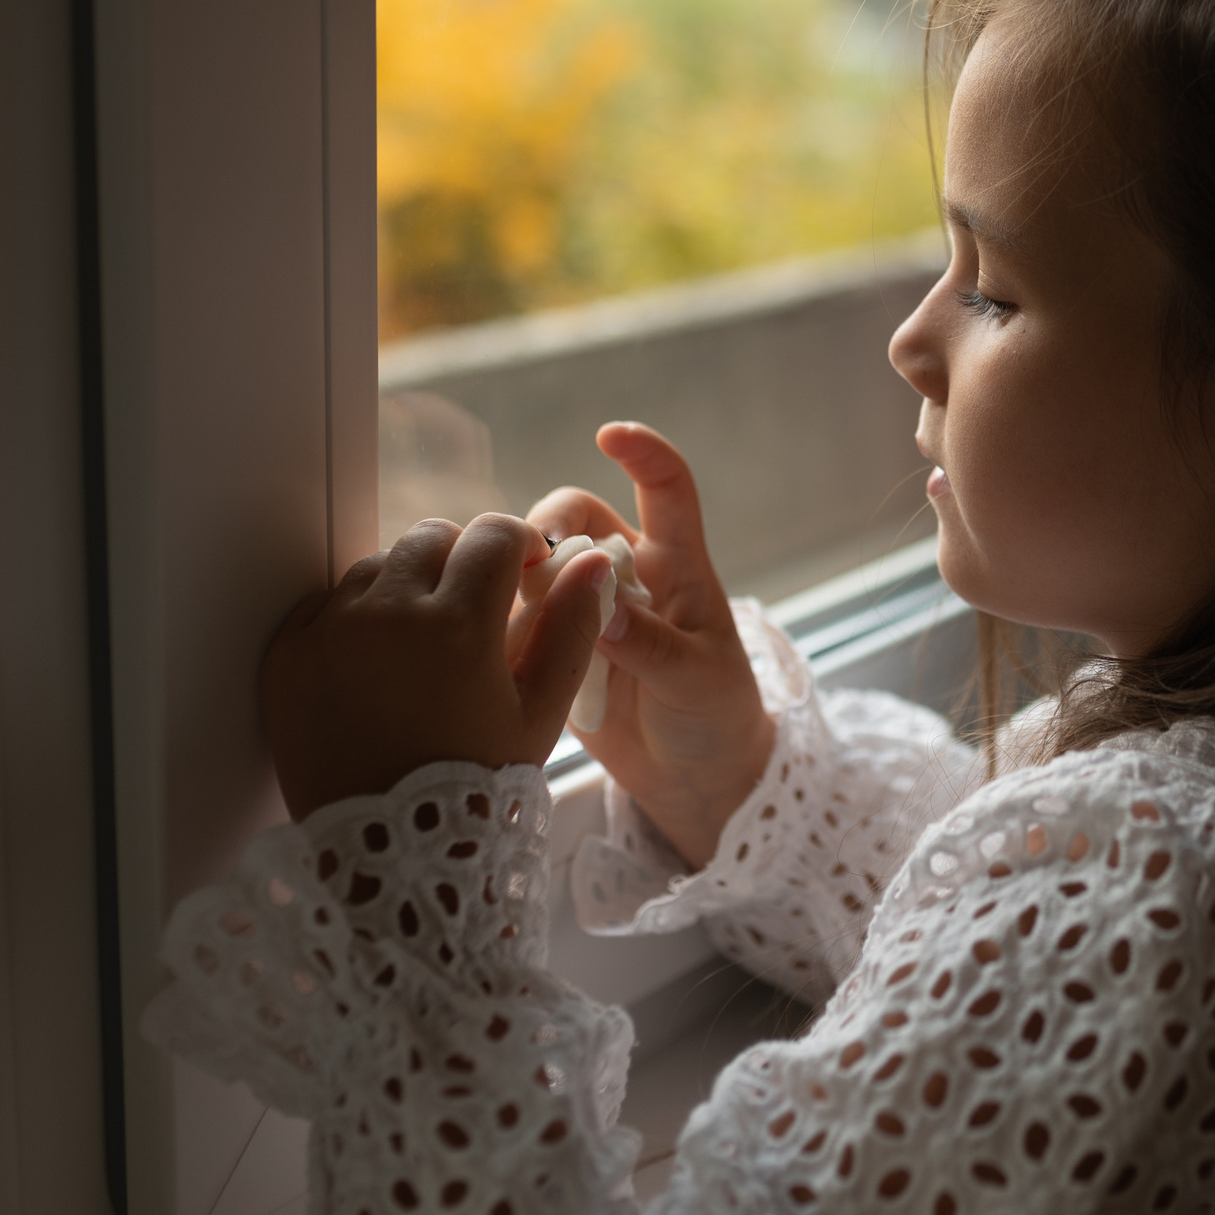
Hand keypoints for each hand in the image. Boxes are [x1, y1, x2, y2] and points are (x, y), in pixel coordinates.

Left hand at [262, 513, 613, 820]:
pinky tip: (378, 663)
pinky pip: (326, 603)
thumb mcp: (542, 712)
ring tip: (424, 642)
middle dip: (462, 561)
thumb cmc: (474, 784)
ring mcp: (329, 633)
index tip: (521, 572)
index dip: (517, 546)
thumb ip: (571, 627)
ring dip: (408, 586)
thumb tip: (590, 563)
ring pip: (378, 564)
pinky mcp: (288, 656)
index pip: (492, 533)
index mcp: (457, 624)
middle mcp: (386, 615)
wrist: (390, 853)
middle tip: (475, 610)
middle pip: (431, 537)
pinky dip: (355, 618)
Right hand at [526, 423, 776, 868]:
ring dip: (522, 575)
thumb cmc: (715, 715)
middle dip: (551, 523)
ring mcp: (585, 613)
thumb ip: (652, 646)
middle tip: (537, 551)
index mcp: (677, 567)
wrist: (691, 779)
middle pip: (576, 520)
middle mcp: (627, 578)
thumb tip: (601, 613)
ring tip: (516, 606)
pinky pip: (515, 622)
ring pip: (536, 567)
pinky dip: (502, 623)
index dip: (644, 453)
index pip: (666, 489)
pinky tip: (499, 646)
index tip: (610, 435)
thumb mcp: (698, 679)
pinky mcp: (553, 651)